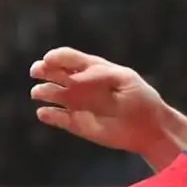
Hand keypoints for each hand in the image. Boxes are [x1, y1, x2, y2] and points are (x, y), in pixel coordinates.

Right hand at [28, 47, 180, 164]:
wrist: (150, 128)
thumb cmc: (140, 99)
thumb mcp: (125, 80)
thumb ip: (101, 75)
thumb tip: (76, 79)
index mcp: (92, 69)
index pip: (68, 57)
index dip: (56, 57)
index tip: (49, 60)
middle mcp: (80, 84)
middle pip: (54, 72)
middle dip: (43, 70)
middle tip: (37, 71)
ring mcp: (76, 103)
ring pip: (51, 94)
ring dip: (43, 91)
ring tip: (39, 93)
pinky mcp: (76, 123)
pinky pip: (56, 118)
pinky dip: (48, 115)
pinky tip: (45, 113)